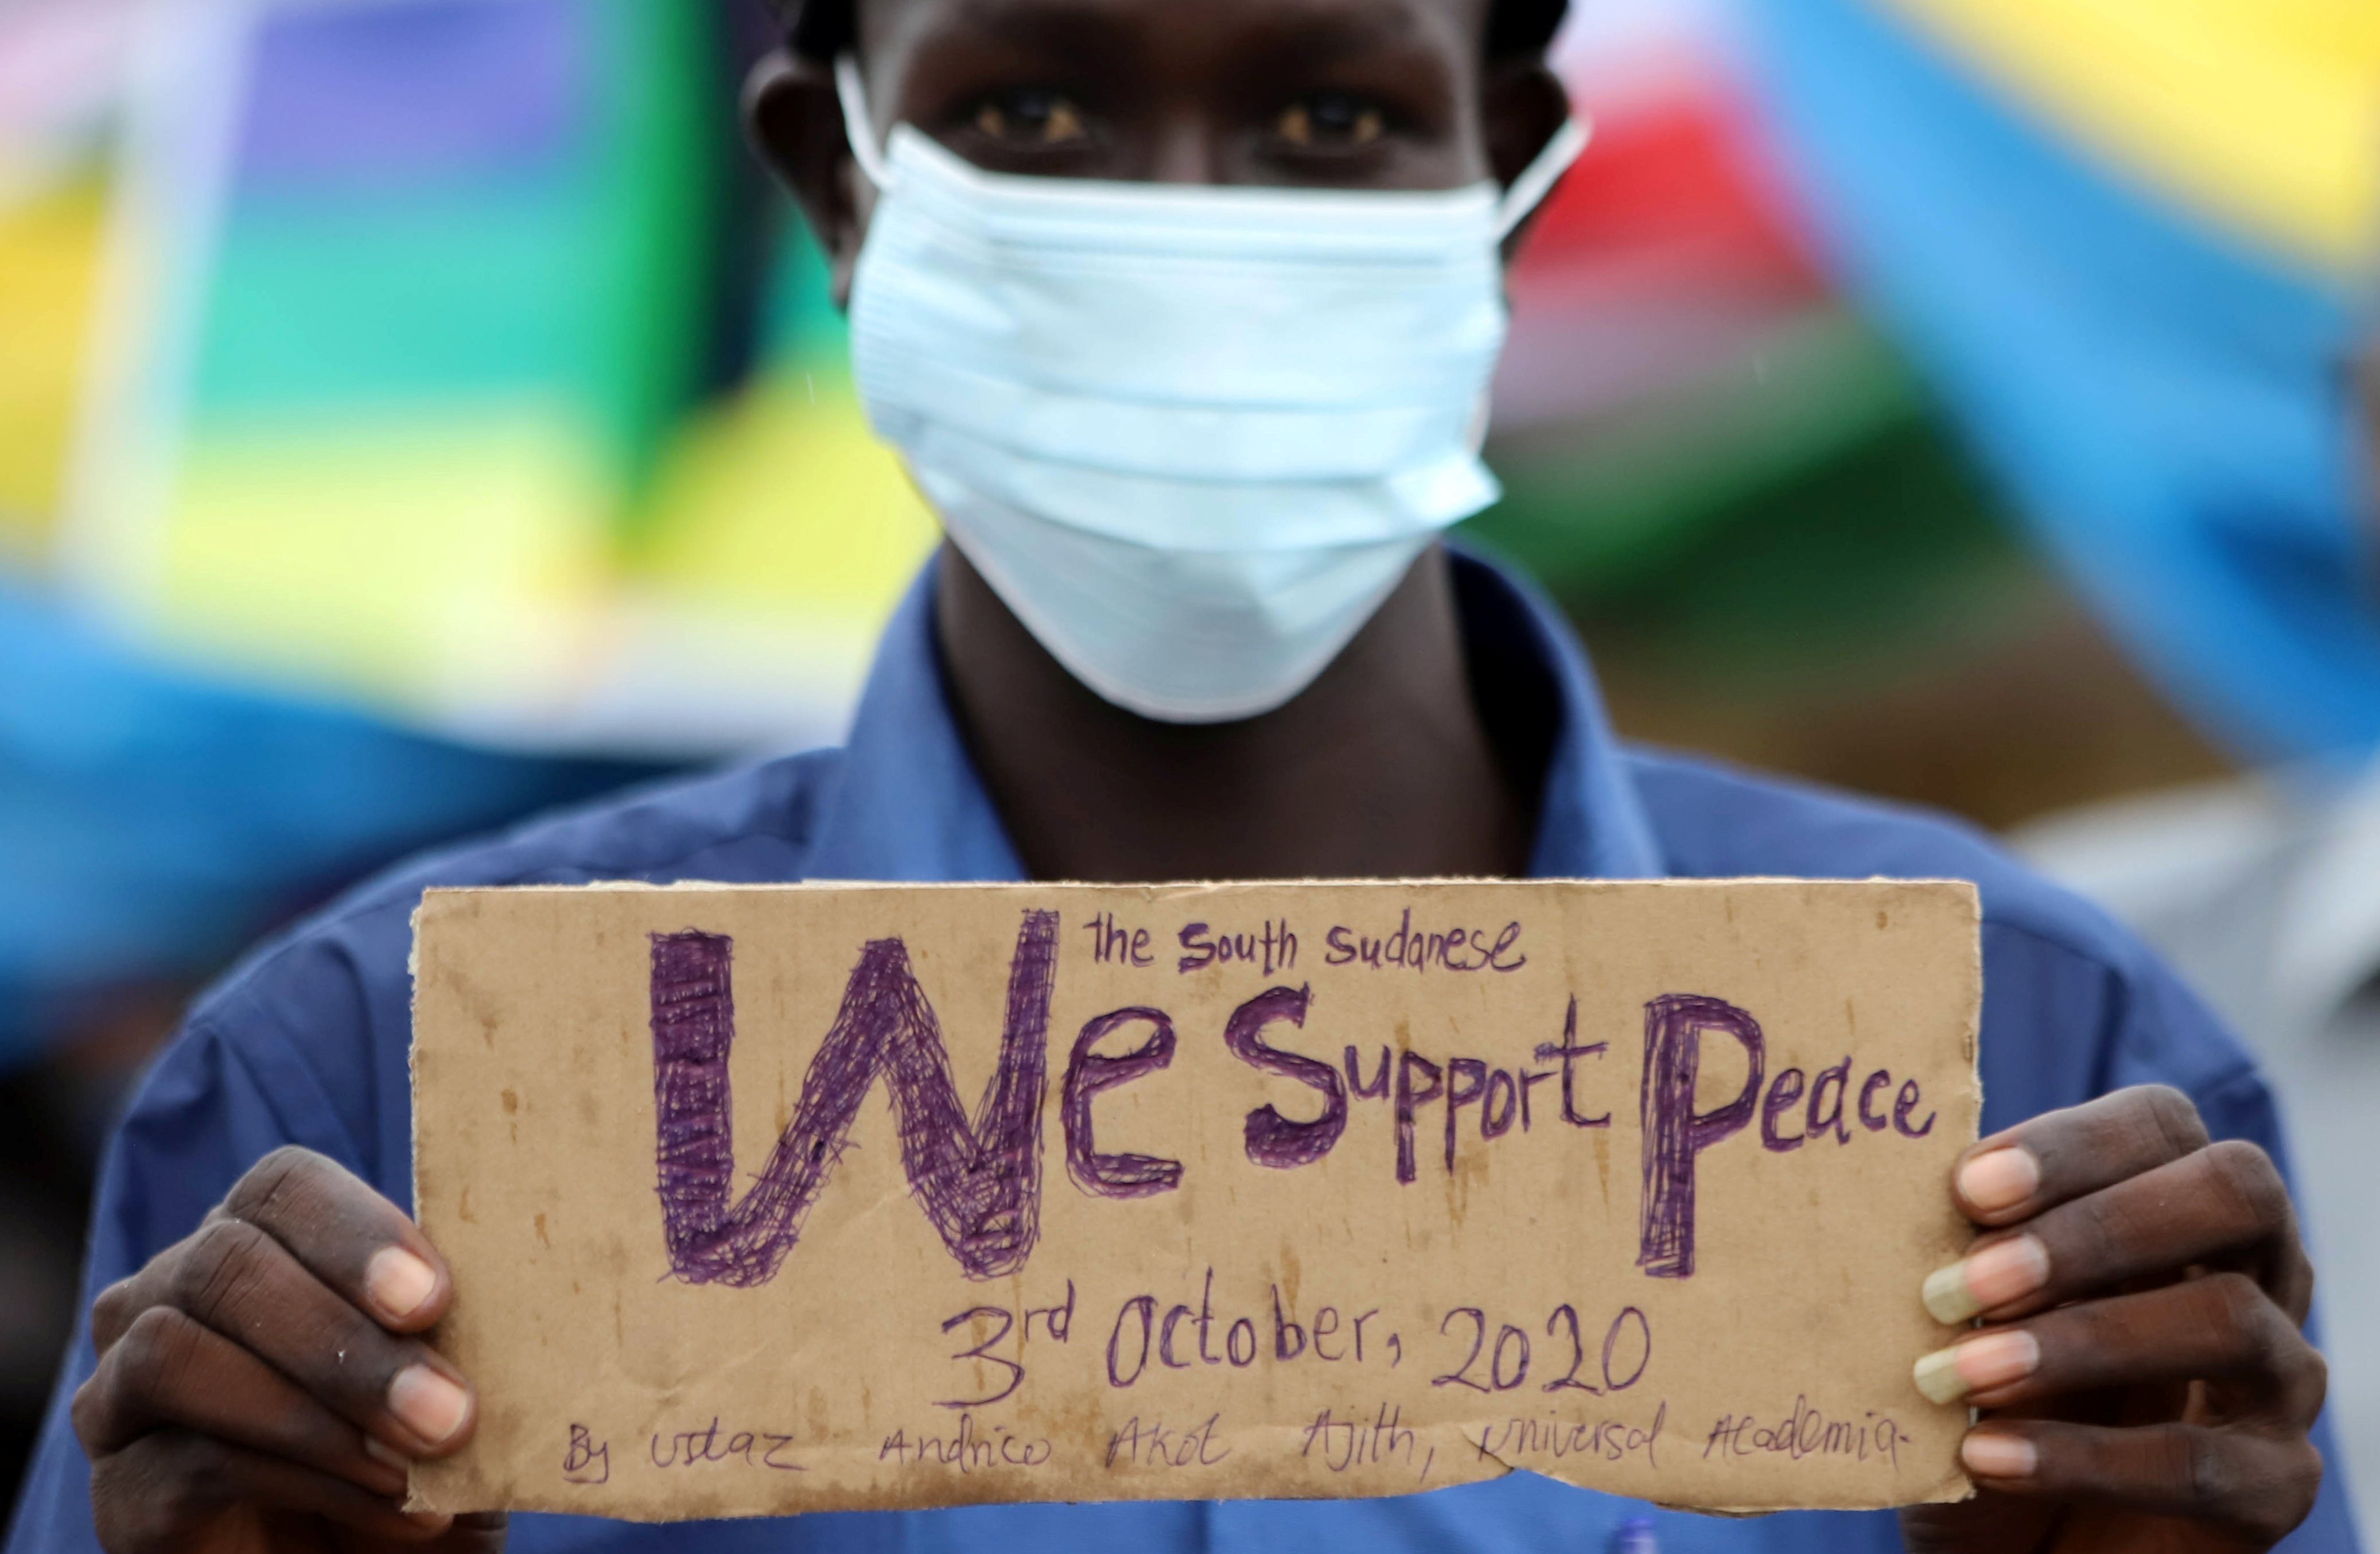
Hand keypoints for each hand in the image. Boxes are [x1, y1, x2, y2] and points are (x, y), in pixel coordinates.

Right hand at [73, 1146, 504, 1552]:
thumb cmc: (420, 1454)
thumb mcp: (455, 1381)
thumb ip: (459, 1327)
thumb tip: (507, 1283)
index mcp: (261, 1243)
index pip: (282, 1188)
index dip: (354, 1233)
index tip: (434, 1301)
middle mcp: (169, 1296)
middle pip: (225, 1262)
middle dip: (345, 1341)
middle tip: (447, 1414)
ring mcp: (124, 1393)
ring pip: (177, 1353)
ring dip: (314, 1411)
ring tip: (414, 1466)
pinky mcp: (119, 1490)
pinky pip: (186, 1460)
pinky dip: (305, 1482)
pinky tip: (390, 1509)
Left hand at [1900, 1087, 2325, 1552]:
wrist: (2021, 1542)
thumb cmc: (1989, 1393)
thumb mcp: (1970, 1313)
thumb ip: (1966, 1249)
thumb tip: (1901, 1192)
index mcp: (2179, 1204)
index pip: (2161, 1126)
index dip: (2071, 1145)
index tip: (1965, 1189)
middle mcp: (2258, 1271)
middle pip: (2234, 1193)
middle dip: (2097, 1228)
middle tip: (1968, 1282)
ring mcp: (2281, 1377)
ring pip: (2226, 1319)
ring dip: (2077, 1340)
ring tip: (1952, 1373)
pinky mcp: (2277, 1483)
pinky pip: (2200, 1461)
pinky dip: (2081, 1458)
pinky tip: (1984, 1456)